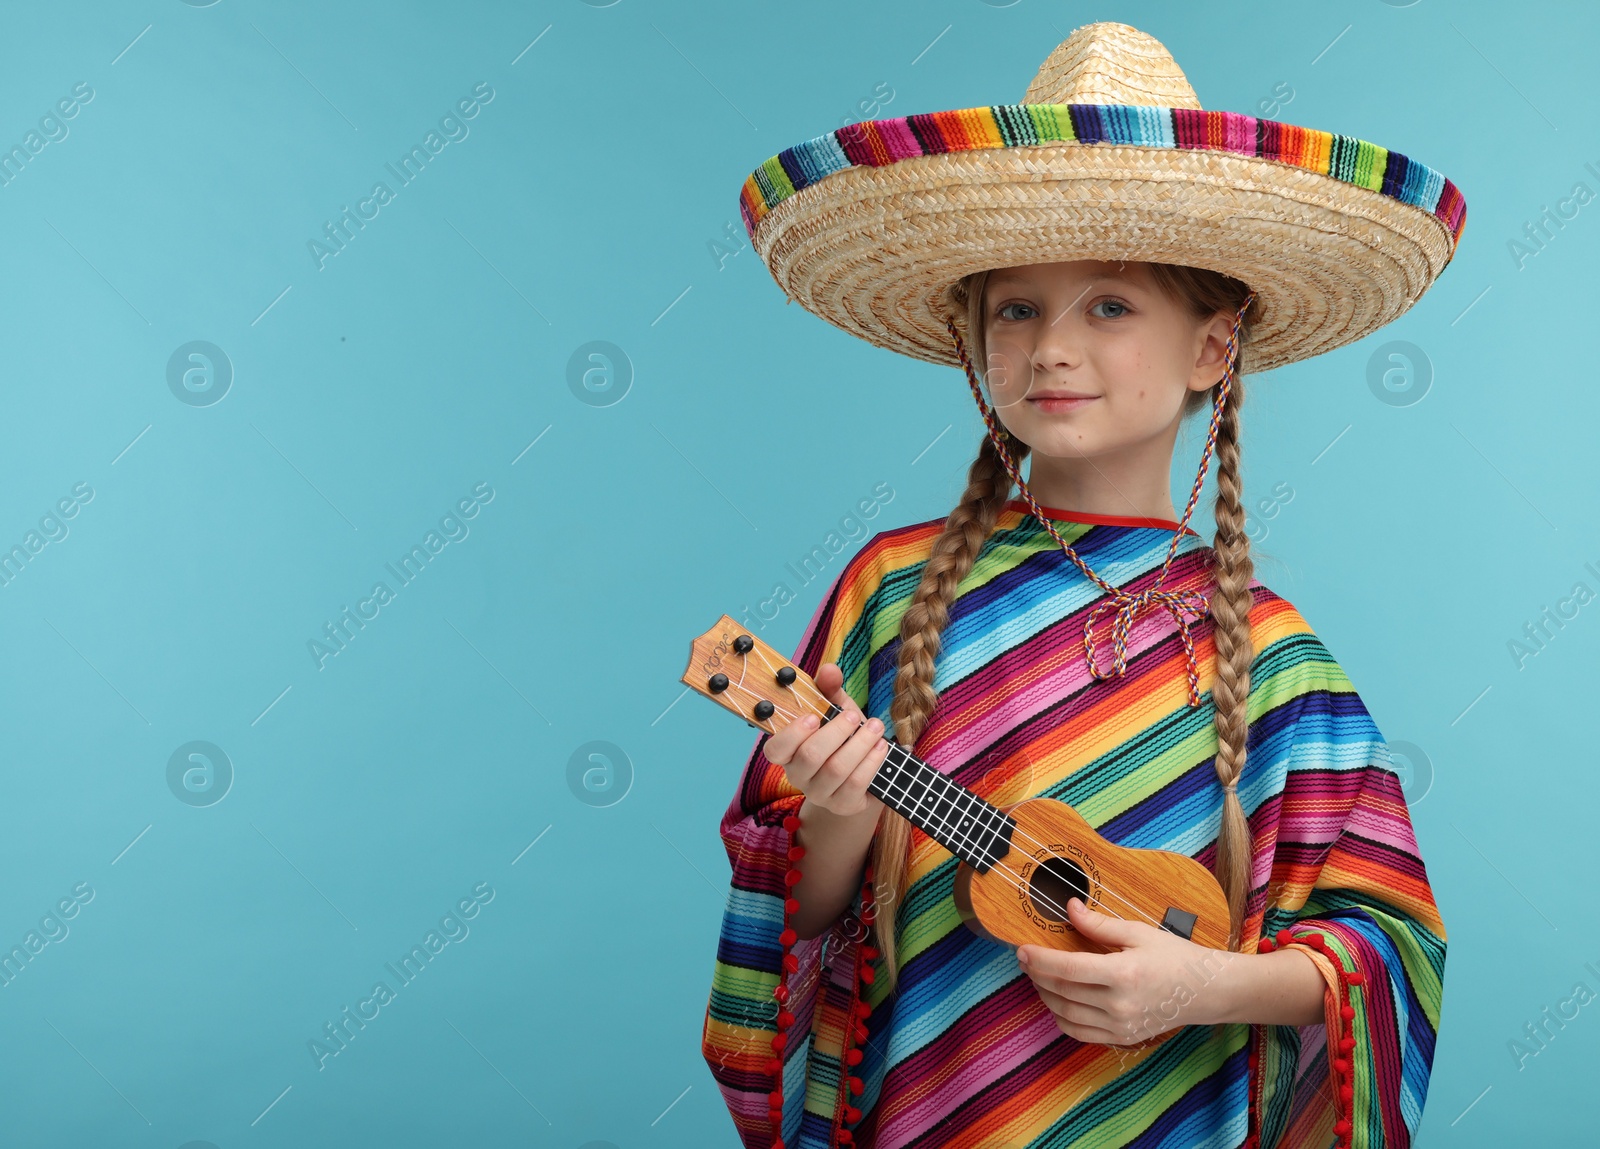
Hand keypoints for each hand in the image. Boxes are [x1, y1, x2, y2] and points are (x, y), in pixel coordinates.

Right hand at [761, 662, 889, 818]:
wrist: (861, 777)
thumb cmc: (842, 738)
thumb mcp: (835, 711)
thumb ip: (829, 690)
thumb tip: (829, 669)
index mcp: (788, 752)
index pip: (774, 750)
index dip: (792, 733)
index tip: (813, 716)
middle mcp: (798, 776)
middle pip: (810, 756)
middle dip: (836, 732)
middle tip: (853, 716)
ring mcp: (820, 794)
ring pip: (836, 769)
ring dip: (860, 744)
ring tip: (876, 728)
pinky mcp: (843, 805)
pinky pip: (855, 784)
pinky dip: (871, 762)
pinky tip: (881, 747)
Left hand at [1015, 896, 1237, 1044]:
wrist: (1205, 992)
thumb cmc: (1174, 957)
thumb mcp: (1139, 932)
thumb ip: (1100, 925)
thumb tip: (1069, 908)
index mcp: (1123, 974)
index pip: (1068, 968)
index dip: (1040, 959)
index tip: (1021, 949)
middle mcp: (1120, 1005)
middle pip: (1062, 992)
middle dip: (1037, 974)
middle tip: (1025, 958)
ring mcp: (1120, 1026)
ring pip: (1066, 1014)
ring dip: (1045, 995)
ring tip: (1037, 976)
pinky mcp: (1122, 1038)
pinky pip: (1080, 1033)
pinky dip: (1061, 1017)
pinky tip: (1056, 999)